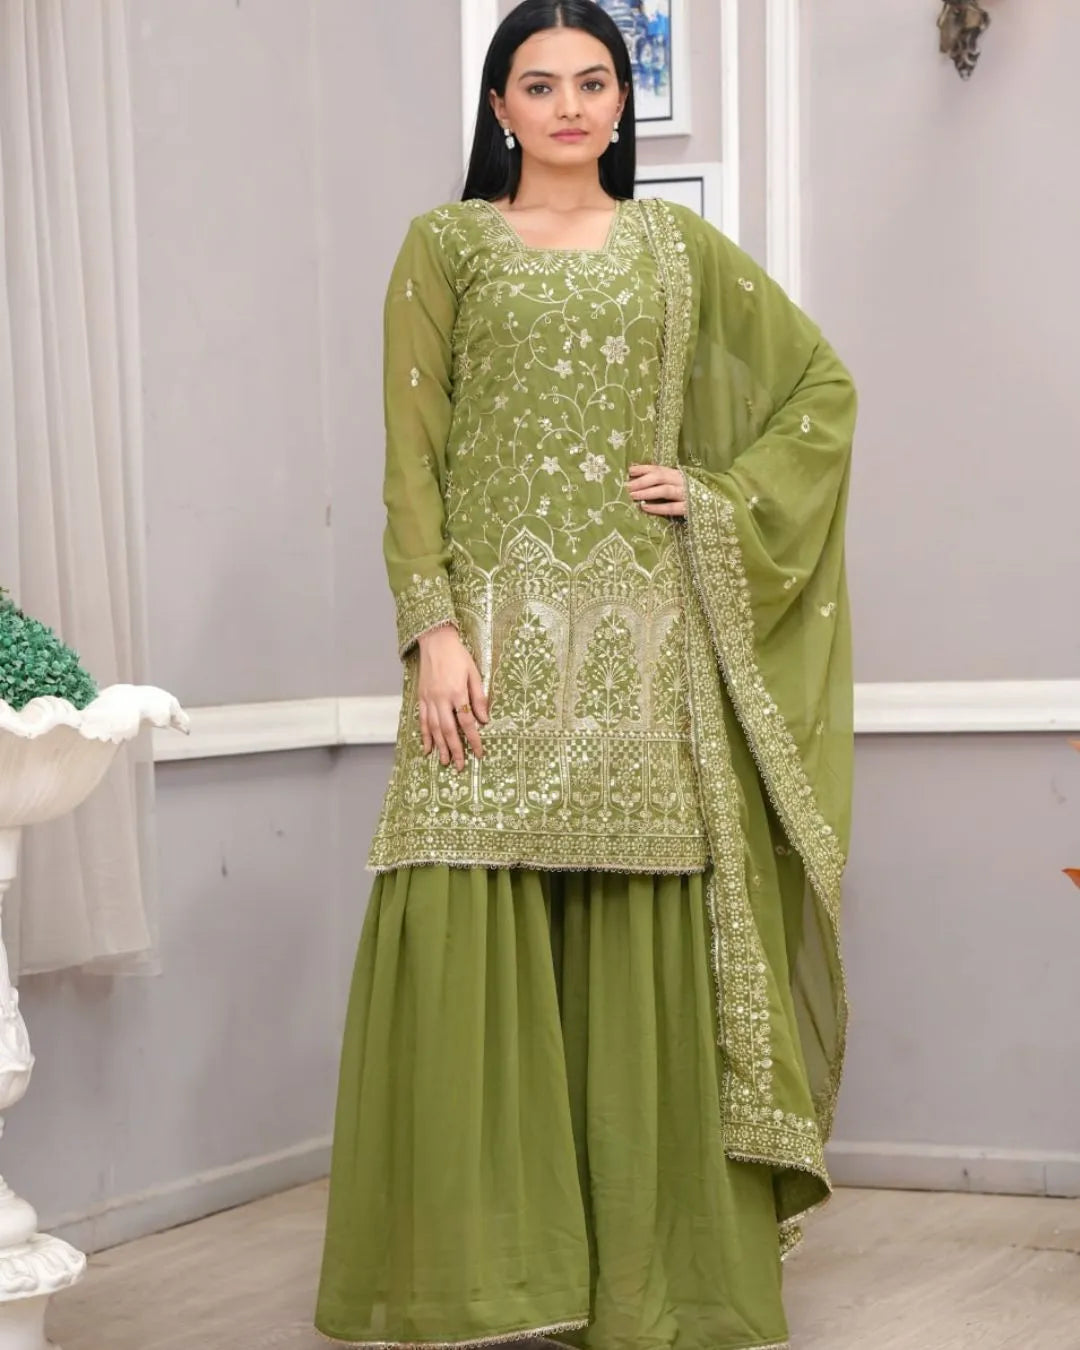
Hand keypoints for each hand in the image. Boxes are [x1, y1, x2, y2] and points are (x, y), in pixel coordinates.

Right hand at [416, 626, 488, 771]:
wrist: (435, 641)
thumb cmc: (458, 656)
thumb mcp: (474, 673)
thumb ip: (479, 697)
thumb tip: (484, 719)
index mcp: (457, 692)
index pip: (467, 722)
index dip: (473, 739)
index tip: (478, 753)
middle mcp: (441, 699)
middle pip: (449, 730)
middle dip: (455, 750)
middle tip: (459, 766)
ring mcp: (429, 699)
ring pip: (434, 728)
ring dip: (440, 747)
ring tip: (445, 762)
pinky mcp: (421, 697)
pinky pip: (422, 720)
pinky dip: (425, 735)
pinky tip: (427, 748)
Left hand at [627, 464, 686, 516]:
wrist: (716, 510)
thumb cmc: (690, 497)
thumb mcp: (678, 486)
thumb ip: (664, 482)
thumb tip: (639, 479)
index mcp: (678, 475)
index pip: (659, 469)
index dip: (644, 469)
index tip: (630, 470)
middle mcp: (682, 482)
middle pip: (660, 477)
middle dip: (642, 481)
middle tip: (628, 486)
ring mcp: (687, 495)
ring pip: (665, 490)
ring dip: (647, 492)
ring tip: (633, 495)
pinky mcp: (688, 509)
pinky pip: (671, 508)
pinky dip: (658, 507)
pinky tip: (645, 508)